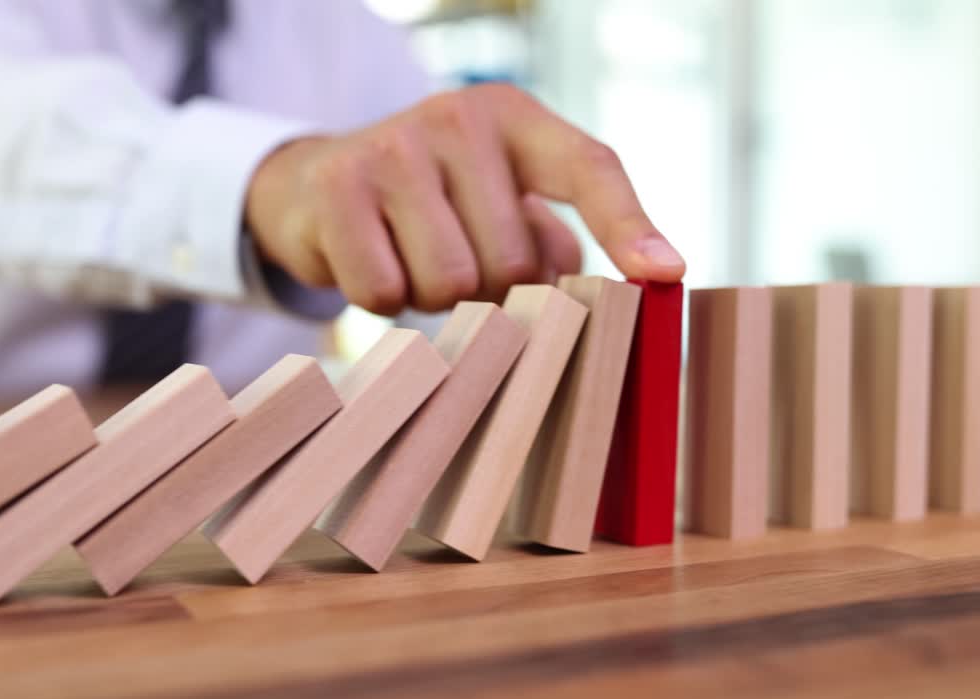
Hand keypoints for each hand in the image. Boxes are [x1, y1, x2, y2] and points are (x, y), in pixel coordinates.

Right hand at [244, 83, 684, 314]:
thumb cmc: (432, 203)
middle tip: (455, 259)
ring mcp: (394, 148)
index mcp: (515, 119)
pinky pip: (385, 291)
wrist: (315, 182)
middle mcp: (458, 119)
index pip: (588, 168)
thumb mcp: (499, 201)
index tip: (664, 275)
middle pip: (512, 262)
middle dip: (488, 288)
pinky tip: (371, 259)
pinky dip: (381, 299)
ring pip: (449, 283)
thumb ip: (555, 242)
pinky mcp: (336, 188)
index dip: (628, 225)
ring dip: (433, 296)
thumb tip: (624, 285)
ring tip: (412, 257)